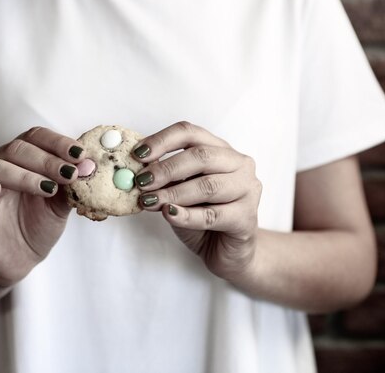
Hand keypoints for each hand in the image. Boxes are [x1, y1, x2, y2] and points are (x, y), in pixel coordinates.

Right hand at [0, 127, 84, 287]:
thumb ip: (72, 186)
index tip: (80, 154)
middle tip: (69, 174)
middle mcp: (1, 163)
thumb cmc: (39, 224)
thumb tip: (90, 167)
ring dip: (24, 175)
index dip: (58, 142)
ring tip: (47, 189)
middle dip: (47, 161)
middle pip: (18, 148)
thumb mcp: (61, 206)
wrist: (19, 258)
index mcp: (25, 157)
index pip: (37, 137)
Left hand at [133, 121, 261, 281]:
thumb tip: (136, 167)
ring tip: (149, 201)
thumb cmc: (202, 215)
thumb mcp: (178, 190)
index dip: (162, 141)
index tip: (138, 154)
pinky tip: (169, 215)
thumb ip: (164, 176)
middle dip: (166, 168)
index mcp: (221, 150)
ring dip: (173, 193)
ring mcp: (248, 190)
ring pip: (208, 186)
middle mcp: (239, 164)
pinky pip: (212, 215)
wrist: (226, 250)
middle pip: (201, 156)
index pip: (190, 133)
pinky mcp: (246, 218)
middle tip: (142, 181)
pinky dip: (186, 215)